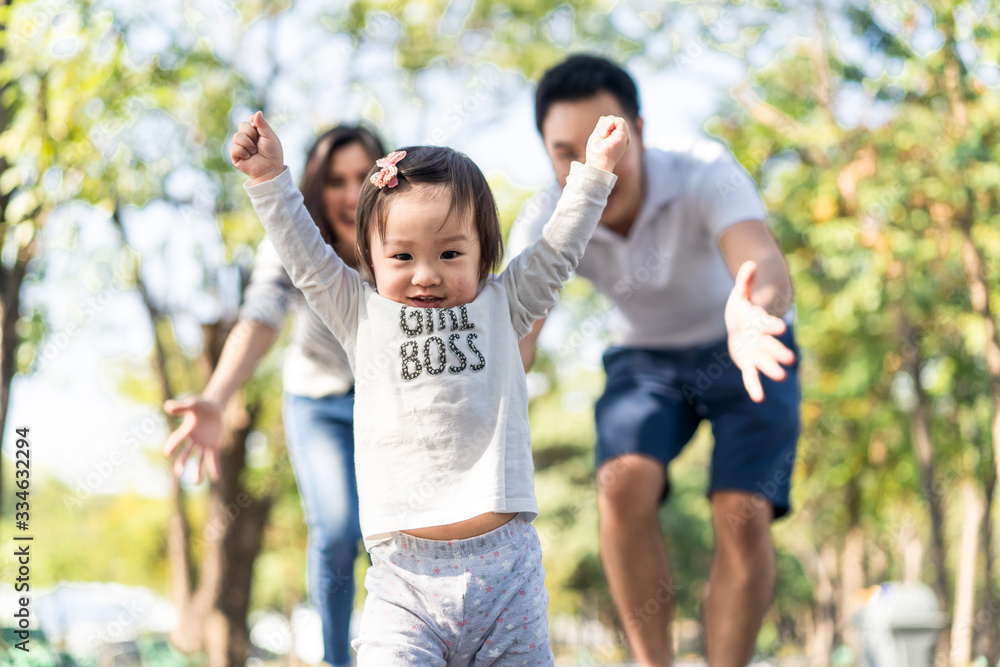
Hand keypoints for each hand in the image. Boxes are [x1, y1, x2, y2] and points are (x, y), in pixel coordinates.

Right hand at [162, 396, 223, 481]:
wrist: (214, 407)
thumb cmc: (201, 405)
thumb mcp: (192, 404)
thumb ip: (181, 406)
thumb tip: (168, 406)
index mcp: (186, 430)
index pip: (177, 440)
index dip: (172, 446)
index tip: (167, 453)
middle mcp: (193, 440)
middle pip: (186, 453)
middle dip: (182, 463)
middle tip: (179, 473)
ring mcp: (203, 444)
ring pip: (200, 459)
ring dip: (198, 470)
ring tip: (196, 482)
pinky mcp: (214, 445)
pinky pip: (214, 458)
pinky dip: (214, 467)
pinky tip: (216, 477)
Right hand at [230, 111, 283, 184]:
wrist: (270, 169)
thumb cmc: (272, 154)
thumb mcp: (270, 137)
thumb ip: (262, 124)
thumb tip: (257, 112)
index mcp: (255, 131)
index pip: (250, 119)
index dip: (254, 124)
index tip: (260, 132)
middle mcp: (246, 136)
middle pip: (242, 125)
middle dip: (252, 134)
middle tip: (258, 144)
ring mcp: (239, 145)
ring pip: (237, 136)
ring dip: (248, 145)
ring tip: (254, 152)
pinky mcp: (234, 155)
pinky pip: (234, 148)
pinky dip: (243, 152)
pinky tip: (248, 157)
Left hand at [585, 115, 630, 172]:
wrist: (597, 163)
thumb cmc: (596, 153)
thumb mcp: (598, 135)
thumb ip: (603, 126)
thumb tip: (604, 118)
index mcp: (617, 138)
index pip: (612, 123)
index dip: (604, 125)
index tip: (600, 135)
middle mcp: (622, 137)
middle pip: (614, 120)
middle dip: (605, 124)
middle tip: (601, 135)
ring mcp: (624, 137)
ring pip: (616, 119)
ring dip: (606, 124)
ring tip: (603, 135)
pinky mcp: (624, 137)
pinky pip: (620, 121)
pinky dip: (610, 124)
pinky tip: (605, 134)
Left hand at [725, 261, 795, 402]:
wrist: (741, 326)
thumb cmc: (742, 310)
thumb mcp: (740, 295)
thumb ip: (745, 281)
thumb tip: (749, 263)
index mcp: (759, 322)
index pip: (767, 323)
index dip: (772, 325)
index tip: (780, 329)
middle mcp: (761, 340)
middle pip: (769, 346)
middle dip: (777, 352)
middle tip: (789, 359)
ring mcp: (756, 352)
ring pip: (764, 362)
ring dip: (771, 369)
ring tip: (781, 377)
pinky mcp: (748, 363)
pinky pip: (751, 376)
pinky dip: (754, 386)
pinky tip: (758, 399)